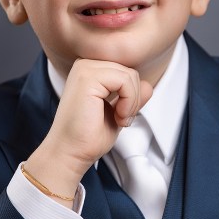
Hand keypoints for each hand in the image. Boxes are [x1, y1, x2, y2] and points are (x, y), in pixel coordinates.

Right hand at [24, 59, 152, 199]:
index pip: (127, 72)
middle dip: (134, 99)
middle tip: (121, 119)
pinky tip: (117, 116)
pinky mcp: (87, 78)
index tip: (121, 116)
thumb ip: (131, 97)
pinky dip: (129, 101)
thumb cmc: (88, 137)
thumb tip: (148, 86)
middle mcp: (86, 65)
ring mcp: (85, 69)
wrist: (70, 152)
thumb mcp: (118, 112)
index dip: (132, 96)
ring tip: (119, 118)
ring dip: (131, 102)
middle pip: (130, 72)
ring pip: (130, 75)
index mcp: (91, 71)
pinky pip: (125, 80)